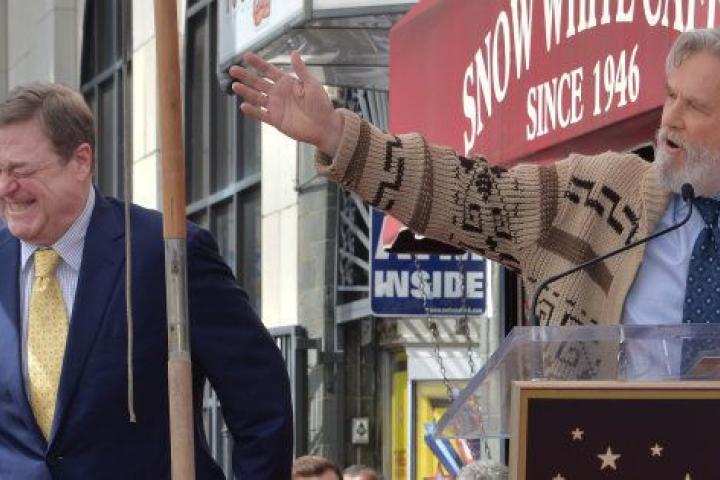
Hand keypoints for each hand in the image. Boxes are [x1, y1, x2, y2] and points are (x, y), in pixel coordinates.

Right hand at [229, 51, 343, 155]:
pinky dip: (253, 111)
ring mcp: (276, 107)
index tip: (246, 56)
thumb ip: (301, 70)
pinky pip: (261, 115)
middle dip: (245, 76)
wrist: (324, 126)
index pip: (268, 70)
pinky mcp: (276, 120)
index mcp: (286, 82)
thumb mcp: (312, 84)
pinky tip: (244, 106)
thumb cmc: (321, 104)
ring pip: (257, 97)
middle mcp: (278, 93)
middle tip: (233, 69)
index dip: (257, 63)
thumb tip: (294, 52)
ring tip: (234, 86)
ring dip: (246, 92)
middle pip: (258, 83)